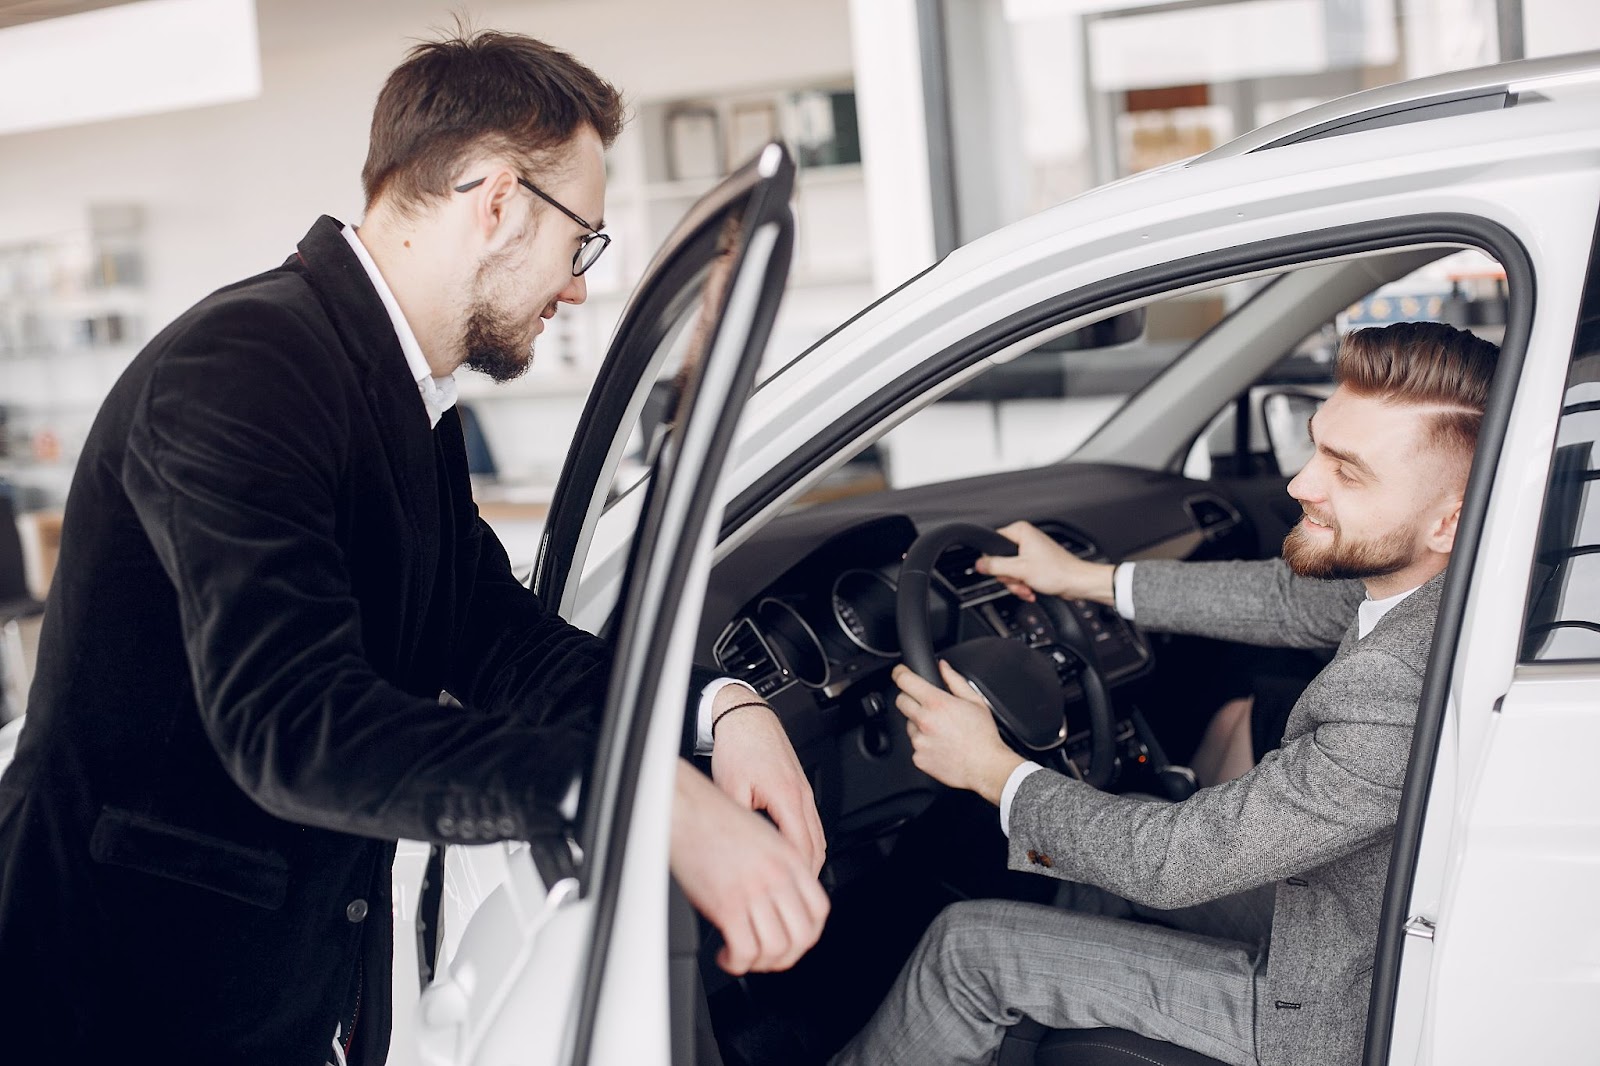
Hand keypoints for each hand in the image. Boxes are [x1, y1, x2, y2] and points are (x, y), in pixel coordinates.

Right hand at [670, 761, 830, 974]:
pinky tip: (727, 956)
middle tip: (768, 959)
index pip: (819, 909)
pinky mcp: (728, 905)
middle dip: (787, 956)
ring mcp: (754, 891)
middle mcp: (776, 875)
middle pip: (803, 935)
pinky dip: (737, 963)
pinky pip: (745, 951)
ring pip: (777, 948)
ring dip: (761, 963)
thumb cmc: (711, 818)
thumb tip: (775, 902)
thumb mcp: (761, 837)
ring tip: (743, 958)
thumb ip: (775, 868)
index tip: (794, 941)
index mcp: (788, 858)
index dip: (809, 934)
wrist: (684, 808)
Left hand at [710, 690, 826, 874]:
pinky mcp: (799, 787)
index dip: (795, 875)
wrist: (746, 716)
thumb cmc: (738, 746)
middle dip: (807, 875)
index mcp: (787, 797)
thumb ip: (737, 822)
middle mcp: (802, 795)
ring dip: (809, 859)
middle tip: (791, 895)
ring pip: (819, 835)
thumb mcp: (730, 789)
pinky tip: (791, 851)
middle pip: (817, 846)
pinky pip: (812, 822)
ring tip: (793, 881)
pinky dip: (806, 842)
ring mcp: (804, 791)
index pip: (801, 848)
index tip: (785, 892)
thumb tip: (732, 850)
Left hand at [893, 662, 1023, 805]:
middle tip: (927, 705)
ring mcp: (919, 741)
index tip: (899, 672)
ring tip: (941, 730)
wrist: (986, 767)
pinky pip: (915, 745)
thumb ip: (955, 680)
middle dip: (910, 699)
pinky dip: (924, 743)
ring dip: (919, 724)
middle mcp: (924, 721)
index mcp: (937, 704)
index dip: (900, 673)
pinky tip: (940, 744)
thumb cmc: (983, 736)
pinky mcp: (918, 758)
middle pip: (901, 701)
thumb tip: (943, 667)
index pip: (905, 681)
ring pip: (909, 724)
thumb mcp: (975, 701)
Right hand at [975, 521, 1115, 604]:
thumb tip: (978, 563)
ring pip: (1010, 571)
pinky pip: (1019, 575)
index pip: (992, 544)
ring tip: (1028, 587)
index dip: (995, 562)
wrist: (1077, 583)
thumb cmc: (1058, 572)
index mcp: (1020, 531)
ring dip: (1017, 584)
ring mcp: (1030, 551)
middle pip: (1000, 561)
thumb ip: (996, 566)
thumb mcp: (1020, 569)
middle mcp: (1025, 538)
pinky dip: (1024, 585)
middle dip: (1009, 577)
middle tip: (1020, 580)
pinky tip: (1031, 589)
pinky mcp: (1034, 563)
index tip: (1004, 572)